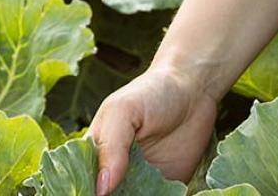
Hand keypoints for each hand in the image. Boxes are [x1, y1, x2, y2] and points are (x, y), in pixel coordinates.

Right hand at [85, 65, 218, 194]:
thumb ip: (111, 147)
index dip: (87, 191)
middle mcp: (116, 172)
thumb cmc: (152, 93)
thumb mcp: (123, 111)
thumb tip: (101, 189)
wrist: (194, 91)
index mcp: (96, 153)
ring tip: (145, 195)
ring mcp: (141, 182)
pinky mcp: (166, 189)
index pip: (83, 181)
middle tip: (129, 195)